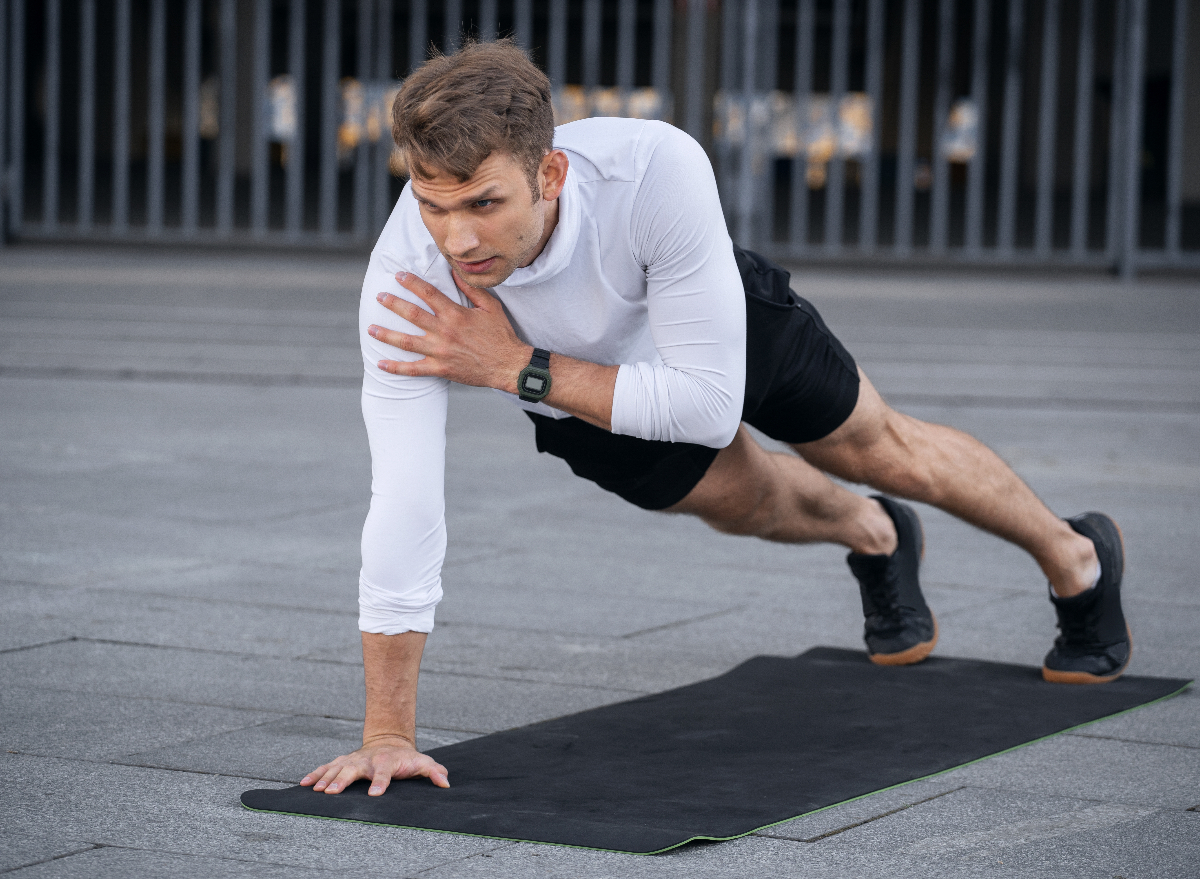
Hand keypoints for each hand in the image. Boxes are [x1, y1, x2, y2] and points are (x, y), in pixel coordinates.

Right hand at [300, 735, 449, 795]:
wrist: (390, 741)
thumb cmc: (406, 758)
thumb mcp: (423, 763)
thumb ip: (434, 772)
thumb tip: (446, 783)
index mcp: (386, 762)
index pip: (383, 773)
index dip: (380, 782)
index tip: (375, 794)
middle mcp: (367, 760)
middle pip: (353, 770)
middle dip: (342, 780)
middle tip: (331, 792)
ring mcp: (353, 760)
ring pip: (336, 768)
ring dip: (325, 778)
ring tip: (315, 790)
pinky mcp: (342, 761)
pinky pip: (326, 767)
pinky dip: (315, 774)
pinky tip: (304, 784)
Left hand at [369, 271, 529, 392]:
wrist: (508, 365)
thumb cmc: (501, 335)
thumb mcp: (490, 307)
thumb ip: (471, 289)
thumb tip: (455, 272)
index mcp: (456, 315)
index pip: (429, 293)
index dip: (412, 283)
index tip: (398, 275)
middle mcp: (445, 332)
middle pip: (412, 315)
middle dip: (393, 304)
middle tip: (379, 297)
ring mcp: (441, 352)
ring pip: (407, 342)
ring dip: (387, 335)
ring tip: (371, 329)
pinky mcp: (441, 369)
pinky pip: (414, 370)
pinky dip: (396, 368)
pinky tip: (381, 364)